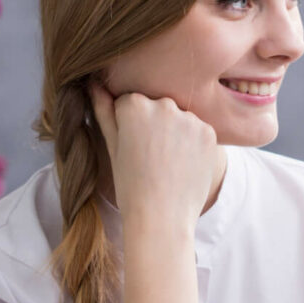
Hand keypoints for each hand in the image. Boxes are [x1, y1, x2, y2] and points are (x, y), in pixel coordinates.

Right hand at [88, 83, 218, 231]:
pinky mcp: (209, 132)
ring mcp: (189, 117)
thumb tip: (94, 84)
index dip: (128, 126)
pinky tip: (184, 165)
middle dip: (154, 125)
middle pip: (157, 107)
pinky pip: (198, 130)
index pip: (129, 102)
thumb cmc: (130, 185)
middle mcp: (163, 104)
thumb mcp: (112, 147)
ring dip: (175, 133)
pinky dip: (193, 144)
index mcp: (133, 104)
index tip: (132, 148)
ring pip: (179, 118)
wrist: (162, 218)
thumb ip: (104, 111)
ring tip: (168, 163)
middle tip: (151, 158)